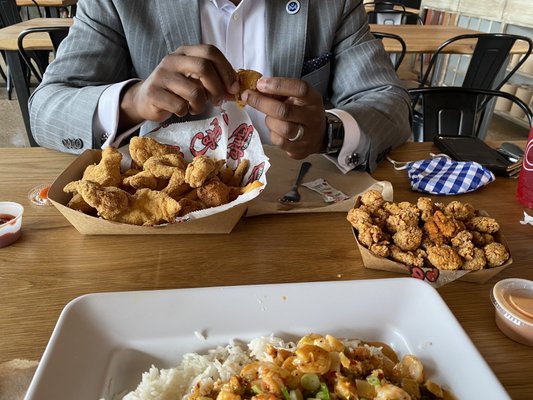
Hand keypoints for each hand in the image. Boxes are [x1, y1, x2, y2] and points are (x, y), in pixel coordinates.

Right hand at [119, 44, 238, 129]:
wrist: (144, 99)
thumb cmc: (176, 90)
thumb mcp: (195, 79)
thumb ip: (214, 80)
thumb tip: (235, 90)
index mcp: (185, 52)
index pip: (211, 51)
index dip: (226, 70)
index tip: (233, 88)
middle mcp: (172, 60)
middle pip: (204, 67)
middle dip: (217, 88)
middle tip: (218, 100)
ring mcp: (161, 76)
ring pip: (194, 91)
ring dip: (201, 105)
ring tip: (195, 107)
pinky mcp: (154, 94)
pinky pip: (180, 106)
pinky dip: (185, 111)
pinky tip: (181, 110)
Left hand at [241, 77, 325, 158]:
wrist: (318, 135)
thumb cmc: (302, 111)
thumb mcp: (296, 97)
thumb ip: (279, 92)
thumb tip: (255, 89)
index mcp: (313, 99)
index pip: (299, 89)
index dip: (278, 85)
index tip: (260, 83)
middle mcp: (313, 117)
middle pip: (285, 111)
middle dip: (262, 103)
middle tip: (247, 96)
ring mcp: (308, 136)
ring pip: (282, 129)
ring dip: (269, 121)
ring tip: (268, 117)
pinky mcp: (300, 150)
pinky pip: (280, 142)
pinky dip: (272, 133)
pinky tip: (274, 129)